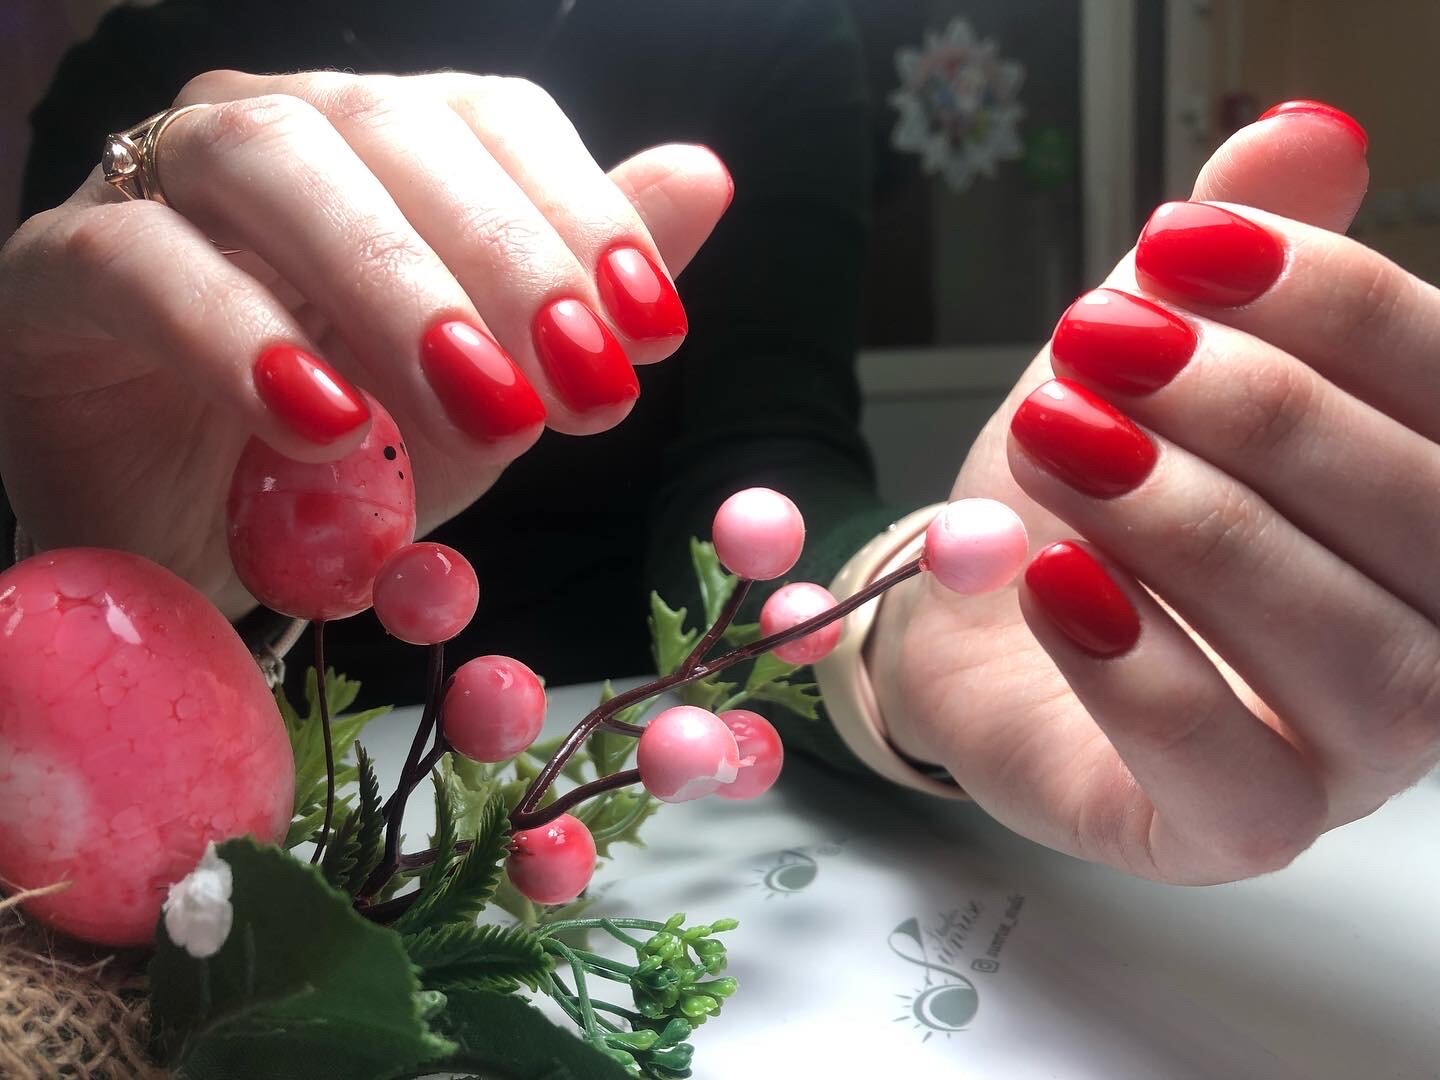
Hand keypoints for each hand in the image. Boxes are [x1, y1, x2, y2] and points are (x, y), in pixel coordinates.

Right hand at [0, 70, 728, 615]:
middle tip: (585, 387)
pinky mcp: (59, 270)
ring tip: (479, 408)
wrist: (191, 543)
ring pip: (272, 164)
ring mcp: (156, 187)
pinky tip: (324, 423)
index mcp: (380, 146)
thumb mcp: (486, 390)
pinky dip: (240, 337)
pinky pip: (143, 265)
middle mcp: (273, 133)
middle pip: (391, 126)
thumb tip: (704, 176)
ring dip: (394, 286)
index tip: (652, 331)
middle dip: (506, 259)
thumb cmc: (343, 460)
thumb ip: (578, 290)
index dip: (580, 211)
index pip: (490, 118)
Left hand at [872, 104, 1437, 883]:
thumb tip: (1303, 135)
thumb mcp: (1150, 349)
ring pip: (1347, 653)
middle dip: (1253, 412)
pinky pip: (1233, 780)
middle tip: (1101, 348)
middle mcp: (1430, 635)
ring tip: (1064, 441)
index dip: (1330, 302)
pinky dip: (1145, 672)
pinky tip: (1058, 579)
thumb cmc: (1084, 485)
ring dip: (1194, 525)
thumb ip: (1238, 255)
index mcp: (1431, 502)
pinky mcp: (1230, 828)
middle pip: (1418, 519)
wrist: (973, 610)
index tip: (1179, 248)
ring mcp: (1345, 755)